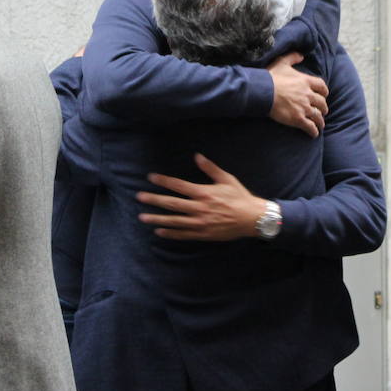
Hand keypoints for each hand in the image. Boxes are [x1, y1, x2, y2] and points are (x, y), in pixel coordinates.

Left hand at [138, 154, 265, 240]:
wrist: (252, 218)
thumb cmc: (240, 197)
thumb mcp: (226, 179)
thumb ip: (210, 168)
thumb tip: (197, 156)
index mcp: (204, 193)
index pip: (178, 185)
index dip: (163, 181)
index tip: (150, 178)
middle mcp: (199, 208)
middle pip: (172, 203)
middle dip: (154, 200)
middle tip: (139, 197)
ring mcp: (200, 223)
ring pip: (174, 221)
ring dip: (157, 219)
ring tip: (142, 217)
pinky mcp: (203, 234)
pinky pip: (184, 235)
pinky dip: (171, 234)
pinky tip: (159, 232)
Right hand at [268, 53, 328, 137]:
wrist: (263, 91)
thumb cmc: (271, 77)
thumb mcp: (282, 62)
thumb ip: (292, 57)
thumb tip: (301, 55)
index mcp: (305, 81)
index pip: (322, 86)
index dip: (324, 92)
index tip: (324, 95)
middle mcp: (307, 95)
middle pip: (322, 103)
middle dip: (323, 108)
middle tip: (322, 111)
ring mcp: (303, 107)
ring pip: (318, 116)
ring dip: (320, 121)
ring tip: (320, 125)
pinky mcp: (297, 118)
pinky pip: (310, 126)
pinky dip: (313, 131)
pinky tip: (314, 134)